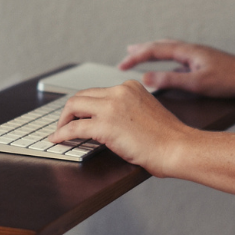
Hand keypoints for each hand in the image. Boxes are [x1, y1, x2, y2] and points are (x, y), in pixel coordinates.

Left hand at [50, 80, 190, 174]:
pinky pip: (74, 127)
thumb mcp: (146, 112)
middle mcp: (119, 91)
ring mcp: (111, 106)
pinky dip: (62, 134)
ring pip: (73, 106)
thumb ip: (127, 110)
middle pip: (82, 96)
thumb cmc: (168, 138)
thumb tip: (107, 122)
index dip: (84, 105)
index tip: (77, 115)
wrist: (178, 147)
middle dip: (70, 111)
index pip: (97, 92)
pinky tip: (57, 140)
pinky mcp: (106, 124)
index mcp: (130, 87)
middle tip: (65, 125)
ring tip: (59, 132)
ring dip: (63, 120)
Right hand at [119, 40, 234, 98]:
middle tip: (126, 54)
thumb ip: (171, 80)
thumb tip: (146, 78)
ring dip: (154, 51)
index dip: (136, 57)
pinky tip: (168, 66)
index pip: (155, 50)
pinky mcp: (204, 62)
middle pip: (161, 45)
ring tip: (142, 53)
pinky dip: (166, 59)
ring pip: (170, 49)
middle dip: (142, 50)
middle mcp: (191, 50)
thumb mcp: (197, 83)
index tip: (121, 65)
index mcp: (188, 51)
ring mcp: (198, 55)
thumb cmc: (230, 80)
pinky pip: (178, 57)